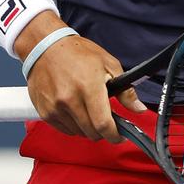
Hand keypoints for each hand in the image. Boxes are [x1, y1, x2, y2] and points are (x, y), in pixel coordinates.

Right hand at [14, 12, 146, 141]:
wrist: (45, 47)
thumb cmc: (78, 53)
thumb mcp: (109, 64)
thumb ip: (125, 90)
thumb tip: (138, 109)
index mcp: (88, 86)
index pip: (103, 124)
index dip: (115, 135)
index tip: (120, 135)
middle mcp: (70, 99)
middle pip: (92, 132)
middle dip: (103, 130)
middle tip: (105, 117)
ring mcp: (55, 108)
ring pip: (79, 133)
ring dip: (88, 127)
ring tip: (88, 108)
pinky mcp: (45, 113)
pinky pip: (65, 130)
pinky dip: (74, 125)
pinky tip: (75, 109)